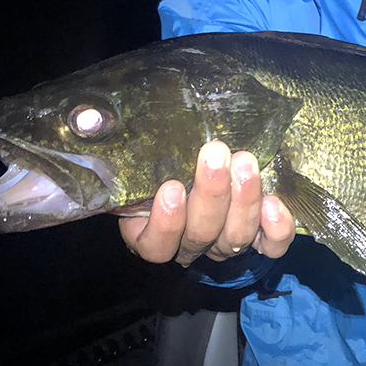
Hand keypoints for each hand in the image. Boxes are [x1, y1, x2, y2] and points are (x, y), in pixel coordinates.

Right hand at [118, 140, 294, 266]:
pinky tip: (274, 203)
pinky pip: (271, 245)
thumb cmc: (164, 155)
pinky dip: (275, 228)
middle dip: (210, 194)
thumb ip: (126, 146)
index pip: (155, 246)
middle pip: (200, 236)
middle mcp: (190, 243)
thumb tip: (90, 118)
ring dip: (242, 200)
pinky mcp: (259, 237)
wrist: (202, 158)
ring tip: (245, 162)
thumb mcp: (141, 155)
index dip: (165, 223)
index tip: (170, 187)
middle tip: (215, 153)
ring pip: (235, 238)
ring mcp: (225, 243)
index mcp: (153, 232)